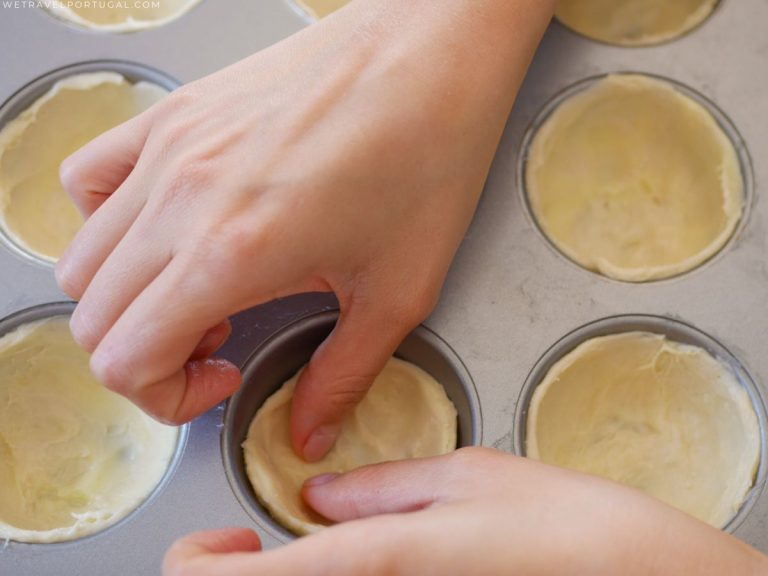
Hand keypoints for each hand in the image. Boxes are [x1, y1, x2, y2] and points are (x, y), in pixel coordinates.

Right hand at [55, 0, 553, 459]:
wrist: (430, 52)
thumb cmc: (427, 154)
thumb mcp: (397, 291)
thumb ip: (342, 376)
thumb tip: (309, 430)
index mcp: (231, 254)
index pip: (123, 359)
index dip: (165, 395)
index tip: (222, 378)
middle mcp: (180, 199)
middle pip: (92, 315)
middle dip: (147, 354)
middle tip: (217, 343)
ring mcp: (166, 149)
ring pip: (83, 256)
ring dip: (127, 298)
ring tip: (197, 289)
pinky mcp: (173, 114)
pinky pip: (89, 180)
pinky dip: (107, 224)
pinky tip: (168, 228)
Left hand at [163, 448, 767, 575]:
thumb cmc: (563, 525)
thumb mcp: (466, 476)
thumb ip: (379, 488)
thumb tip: (316, 497)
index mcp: (370, 564)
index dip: (199, 563)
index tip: (225, 535)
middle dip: (238, 573)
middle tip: (252, 538)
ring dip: (283, 574)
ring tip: (303, 540)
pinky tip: (356, 555)